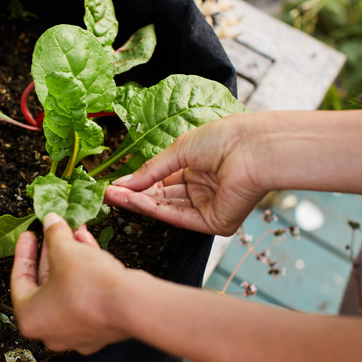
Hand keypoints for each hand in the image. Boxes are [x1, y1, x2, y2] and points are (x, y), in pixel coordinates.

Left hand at [10, 213, 129, 353]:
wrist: (131, 306)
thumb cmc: (89, 285)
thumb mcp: (64, 250)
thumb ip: (53, 234)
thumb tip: (51, 222)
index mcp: (31, 318)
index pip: (20, 280)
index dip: (24, 252)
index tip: (28, 235)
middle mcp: (50, 330)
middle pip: (46, 282)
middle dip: (53, 252)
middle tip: (53, 231)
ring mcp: (76, 331)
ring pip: (68, 287)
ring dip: (71, 257)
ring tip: (75, 232)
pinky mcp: (99, 327)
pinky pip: (85, 295)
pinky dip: (85, 272)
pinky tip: (89, 246)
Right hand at [105, 114, 267, 235]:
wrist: (254, 147)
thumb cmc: (225, 138)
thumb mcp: (179, 150)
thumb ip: (151, 170)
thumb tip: (126, 183)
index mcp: (199, 169)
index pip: (163, 181)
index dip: (138, 183)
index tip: (115, 184)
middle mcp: (204, 190)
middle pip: (162, 197)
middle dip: (134, 195)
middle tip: (108, 194)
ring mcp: (209, 207)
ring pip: (167, 208)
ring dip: (139, 203)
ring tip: (113, 196)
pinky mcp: (215, 223)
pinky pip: (179, 217)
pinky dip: (154, 210)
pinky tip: (133, 201)